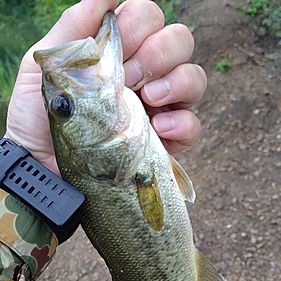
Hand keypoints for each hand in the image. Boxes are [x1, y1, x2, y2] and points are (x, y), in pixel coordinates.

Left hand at [5, 0, 206, 174]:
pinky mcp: (165, 143)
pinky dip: (182, 123)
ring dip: (177, 81)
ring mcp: (158, 109)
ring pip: (195, 77)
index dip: (139, 25)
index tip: (118, 48)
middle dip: (158, 52)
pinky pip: (193, 125)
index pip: (149, 17)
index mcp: (118, 53)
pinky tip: (159, 128)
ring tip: (149, 99)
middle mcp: (144, 76)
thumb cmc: (39, 117)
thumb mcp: (45, 66)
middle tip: (131, 77)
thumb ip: (73, 29)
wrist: (42, 168)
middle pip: (179, 41)